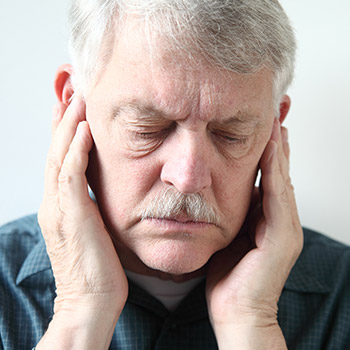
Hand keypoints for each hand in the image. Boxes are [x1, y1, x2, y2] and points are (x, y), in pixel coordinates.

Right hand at [37, 97, 127, 348]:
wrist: (90, 302)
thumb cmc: (97, 269)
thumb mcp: (93, 231)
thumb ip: (91, 208)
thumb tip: (100, 192)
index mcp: (60, 205)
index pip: (60, 158)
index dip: (64, 130)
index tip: (72, 106)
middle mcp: (54, 202)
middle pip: (55, 150)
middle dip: (62, 118)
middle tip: (70, 89)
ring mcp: (59, 208)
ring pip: (59, 156)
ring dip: (67, 124)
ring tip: (76, 96)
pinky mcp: (71, 215)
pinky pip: (70, 174)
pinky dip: (75, 148)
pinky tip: (83, 128)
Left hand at [206, 119, 302, 348]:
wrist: (236, 312)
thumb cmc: (226, 277)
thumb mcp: (224, 237)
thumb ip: (227, 214)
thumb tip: (213, 192)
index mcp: (263, 217)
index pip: (266, 173)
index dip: (265, 147)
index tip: (261, 120)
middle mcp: (279, 217)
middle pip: (278, 169)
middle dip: (277, 138)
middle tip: (277, 107)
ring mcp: (284, 226)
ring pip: (282, 176)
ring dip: (278, 147)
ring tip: (276, 117)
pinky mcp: (283, 236)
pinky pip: (277, 195)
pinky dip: (274, 169)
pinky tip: (271, 147)